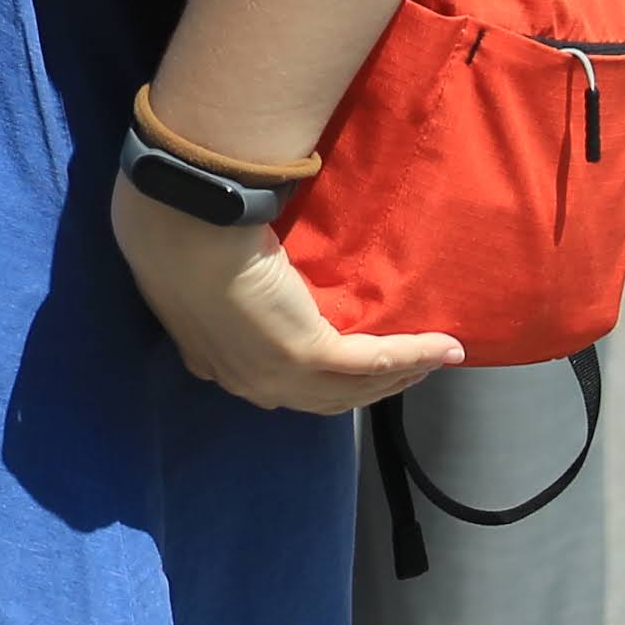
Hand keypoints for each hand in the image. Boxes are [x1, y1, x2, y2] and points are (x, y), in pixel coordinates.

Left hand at [109, 178, 459, 412]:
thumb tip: (240, 264)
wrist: (179, 226)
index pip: (278, 387)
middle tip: (410, 368)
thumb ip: (219, 287)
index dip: (321, 383)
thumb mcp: (194, 271)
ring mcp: (278, 374)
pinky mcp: (307, 354)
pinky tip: (445, 347)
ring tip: (434, 358)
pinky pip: (374, 361)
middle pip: (325, 398)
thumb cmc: (179, 232)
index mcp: (215, 364)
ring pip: (354, 388)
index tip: (353, 366)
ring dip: (401, 375)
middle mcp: (248, 381)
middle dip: (372, 387)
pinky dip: (414, 354)